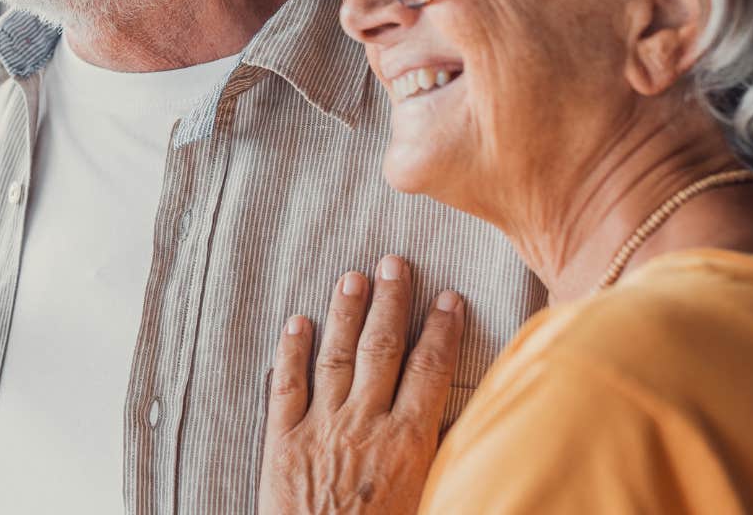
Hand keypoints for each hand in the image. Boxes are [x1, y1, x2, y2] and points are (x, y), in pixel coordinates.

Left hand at [257, 255, 465, 514]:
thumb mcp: (431, 501)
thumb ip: (443, 460)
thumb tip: (470, 426)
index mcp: (408, 443)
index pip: (429, 371)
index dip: (440, 329)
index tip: (447, 297)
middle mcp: (364, 425)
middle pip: (381, 349)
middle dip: (390, 302)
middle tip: (394, 262)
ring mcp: (320, 429)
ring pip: (334, 357)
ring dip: (343, 313)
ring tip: (352, 277)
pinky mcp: (281, 443)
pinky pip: (285, 386)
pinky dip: (289, 352)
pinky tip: (294, 322)